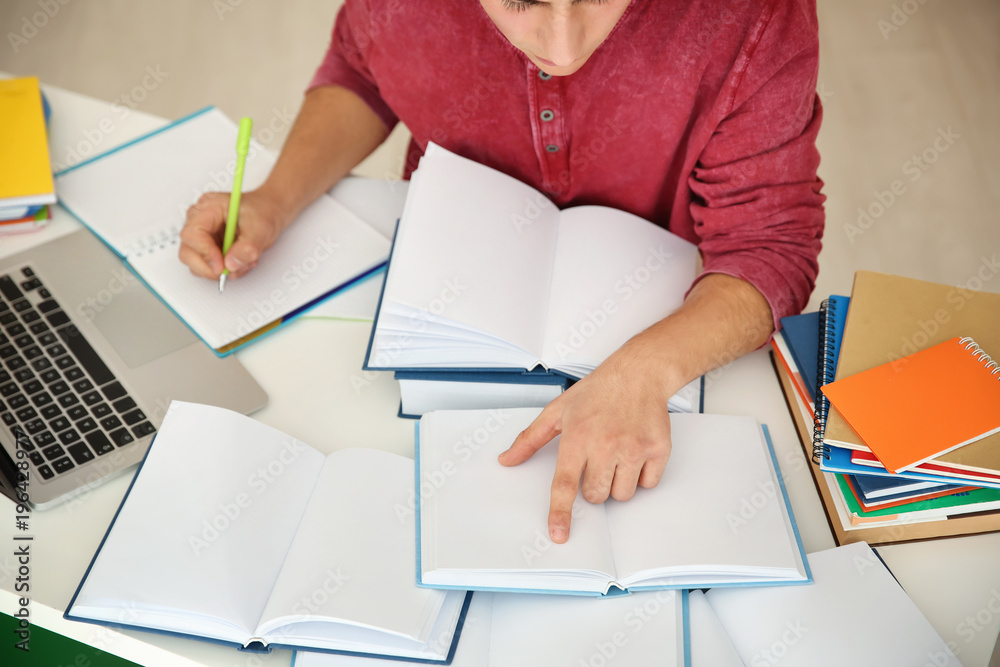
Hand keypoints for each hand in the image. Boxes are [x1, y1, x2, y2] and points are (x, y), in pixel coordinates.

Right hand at [178, 190, 290, 279]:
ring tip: (244, 261)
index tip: (221, 266)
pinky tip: (240, 261)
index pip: (193, 233)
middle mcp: (200, 220)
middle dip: (209, 267)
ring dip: (220, 270)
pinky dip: (225, 270)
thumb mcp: (261, 228)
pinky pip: (208, 267)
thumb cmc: (263, 211)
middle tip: (232, 271)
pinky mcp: (208, 247)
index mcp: (209, 208)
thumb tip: (231, 264)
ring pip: (196, 263)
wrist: (269, 212)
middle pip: (188, 251)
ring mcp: (202, 235)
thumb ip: (247, 247)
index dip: (205, 253)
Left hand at [497, 345, 673, 543]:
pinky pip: (648, 484)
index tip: (559, 533)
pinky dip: (641, 475)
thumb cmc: (597, 392)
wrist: (638, 374)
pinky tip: (635, 451)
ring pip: (622, 495)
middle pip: (596, 496)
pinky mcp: (657, 450)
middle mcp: (606, 444)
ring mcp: (634, 448)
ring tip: (617, 453)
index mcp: (578, 437)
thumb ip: (530, 439)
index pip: (565, 484)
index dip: (561, 512)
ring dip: (617, 482)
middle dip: (593, 486)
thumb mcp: (557, 410)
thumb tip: (507, 460)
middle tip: (597, 460)